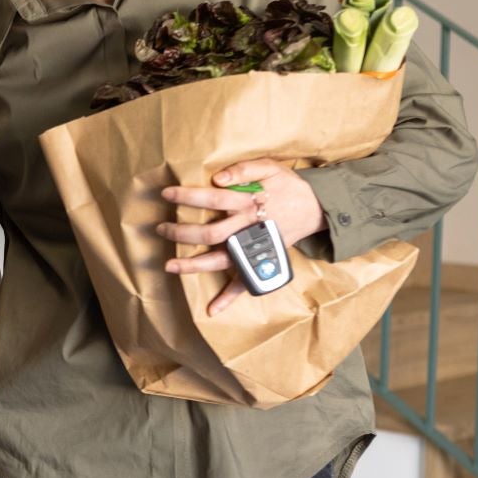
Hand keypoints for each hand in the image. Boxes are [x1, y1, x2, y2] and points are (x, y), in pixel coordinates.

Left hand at [157, 158, 327, 315]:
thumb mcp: (271, 168)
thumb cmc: (289, 186)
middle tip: (160, 229)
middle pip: (211, 234)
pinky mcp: (261, 261)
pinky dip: (229, 298)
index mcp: (248, 204)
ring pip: (220, 260)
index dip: (188, 197)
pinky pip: (245, 283)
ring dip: (193, 265)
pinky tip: (212, 310)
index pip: (212, 200)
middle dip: (182, 232)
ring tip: (168, 265)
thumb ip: (245, 169)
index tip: (166, 194)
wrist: (316, 208)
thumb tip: (218, 178)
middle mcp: (248, 228)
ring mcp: (253, 248)